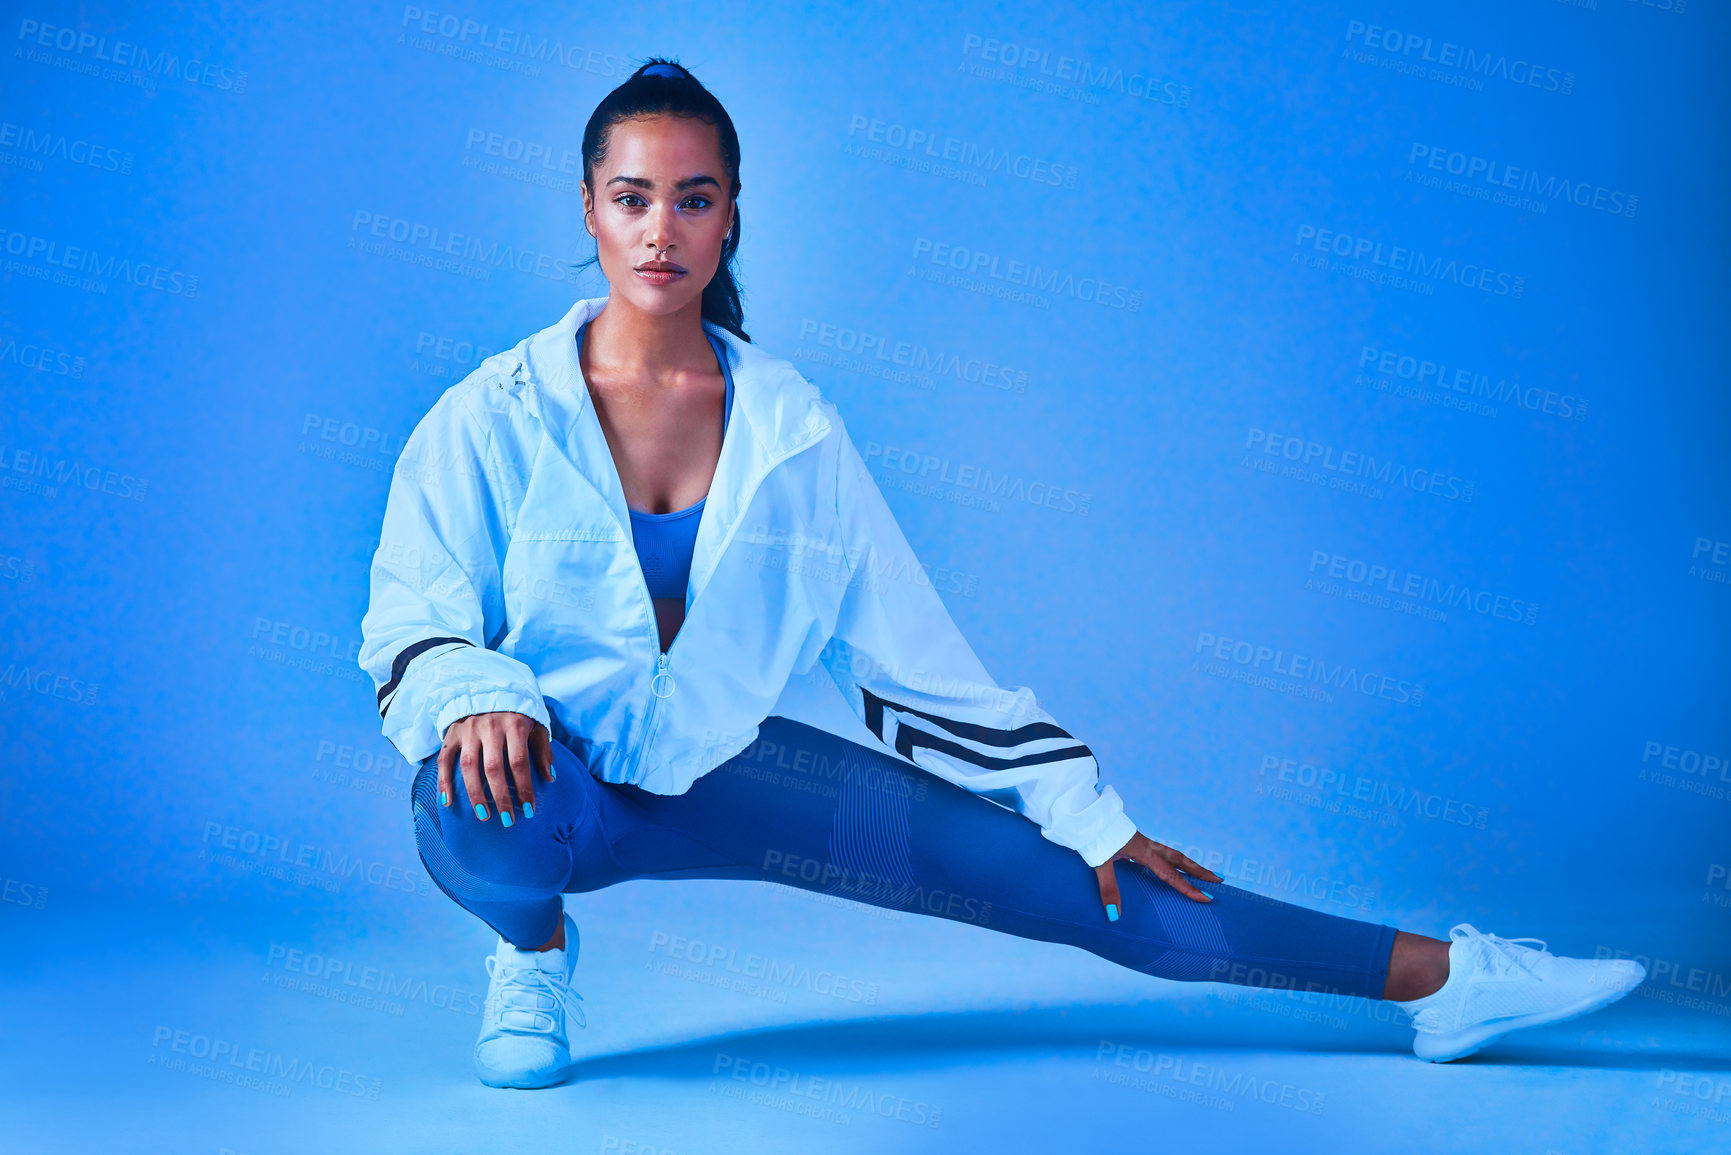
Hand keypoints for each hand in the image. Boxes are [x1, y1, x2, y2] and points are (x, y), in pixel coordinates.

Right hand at [438, 711, 554, 826]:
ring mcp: (468, 730)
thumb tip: (550, 778)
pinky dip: (444, 781)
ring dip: (475, 794)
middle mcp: (489, 727)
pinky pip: (445, 760)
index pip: (519, 762)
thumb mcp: (535, 726)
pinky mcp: (452, 734)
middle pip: (493, 768)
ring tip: (483, 815)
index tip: (529, 809)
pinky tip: (448, 802)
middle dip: (501, 797)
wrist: (486, 690)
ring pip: (469, 767)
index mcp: (514, 724)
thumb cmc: (515, 714)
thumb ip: (542, 750)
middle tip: (507, 820)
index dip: (524, 787)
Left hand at [1094, 833, 1222, 919]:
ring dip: (1188, 864)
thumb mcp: (1100, 863)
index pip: (1171, 874)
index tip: (1206, 897)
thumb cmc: (1093, 836)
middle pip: (1180, 859)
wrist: (1085, 815)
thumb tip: (1114, 915)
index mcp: (1144, 851)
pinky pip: (1160, 853)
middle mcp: (1148, 846)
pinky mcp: (1135, 841)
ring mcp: (1142, 842)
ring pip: (1172, 854)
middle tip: (1219, 880)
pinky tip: (1169, 867)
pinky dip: (1171, 861)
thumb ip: (1108, 889)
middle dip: (1199, 871)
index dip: (1188, 887)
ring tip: (1202, 873)